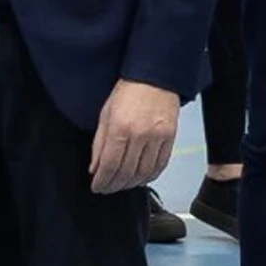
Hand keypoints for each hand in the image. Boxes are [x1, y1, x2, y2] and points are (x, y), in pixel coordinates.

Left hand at [89, 79, 179, 194]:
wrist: (153, 77)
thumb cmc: (128, 91)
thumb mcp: (105, 114)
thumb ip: (99, 143)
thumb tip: (95, 167)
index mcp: (120, 127)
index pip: (109, 165)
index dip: (102, 180)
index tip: (97, 186)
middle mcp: (140, 134)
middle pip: (126, 172)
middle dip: (114, 185)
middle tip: (107, 188)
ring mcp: (157, 137)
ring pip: (144, 173)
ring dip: (131, 184)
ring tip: (122, 185)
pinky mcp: (170, 138)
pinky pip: (160, 165)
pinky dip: (149, 177)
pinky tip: (141, 178)